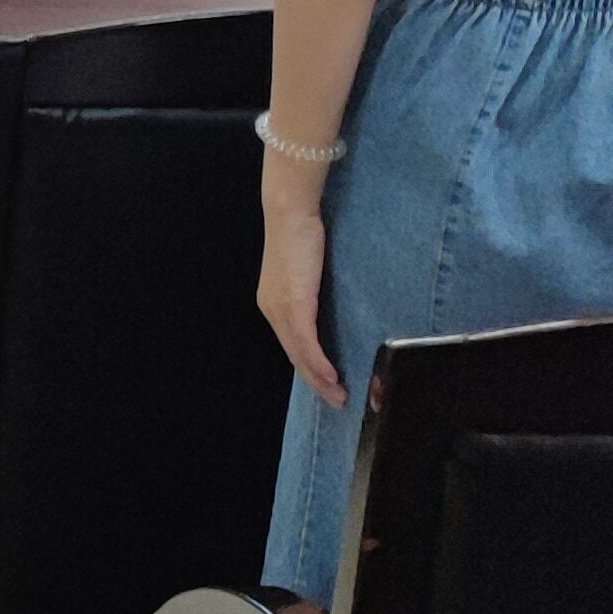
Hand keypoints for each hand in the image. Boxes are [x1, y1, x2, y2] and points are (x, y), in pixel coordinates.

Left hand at [256, 184, 343, 408]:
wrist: (290, 213)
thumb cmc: (301, 235)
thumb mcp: (304, 271)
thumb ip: (310, 293)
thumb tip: (325, 309)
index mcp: (273, 305)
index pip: (291, 346)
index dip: (308, 368)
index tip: (326, 385)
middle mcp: (272, 311)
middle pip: (294, 357)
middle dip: (316, 382)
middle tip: (336, 400)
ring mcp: (281, 310)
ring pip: (300, 355)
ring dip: (320, 379)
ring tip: (339, 395)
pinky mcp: (294, 305)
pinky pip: (306, 342)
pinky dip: (319, 362)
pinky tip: (332, 376)